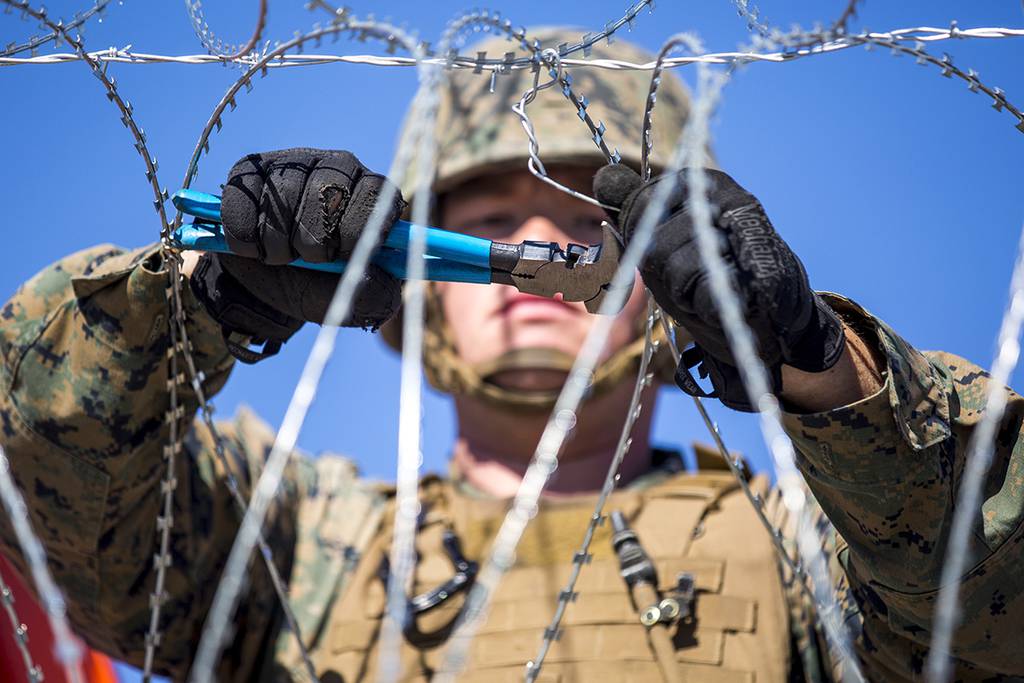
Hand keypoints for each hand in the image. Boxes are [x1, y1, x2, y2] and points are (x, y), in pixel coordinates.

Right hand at [190, 148, 405, 361]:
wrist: (266, 283)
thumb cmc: (318, 285)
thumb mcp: (351, 301)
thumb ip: (376, 295)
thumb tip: (378, 277)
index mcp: (372, 196)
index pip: (376, 195)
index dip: (354, 230)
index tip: (340, 256)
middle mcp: (337, 168)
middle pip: (326, 191)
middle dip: (312, 241)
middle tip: (308, 259)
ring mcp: (293, 163)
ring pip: (281, 195)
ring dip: (277, 243)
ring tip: (281, 256)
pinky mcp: (251, 169)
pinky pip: (242, 200)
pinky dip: (245, 237)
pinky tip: (255, 246)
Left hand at [593, 164, 844, 409]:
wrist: (766, 309)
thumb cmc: (707, 272)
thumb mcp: (660, 240)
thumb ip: (633, 210)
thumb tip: (603, 176)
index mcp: (694, 182)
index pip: (638, 209)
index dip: (640, 243)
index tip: (662, 257)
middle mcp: (719, 194)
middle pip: (653, 241)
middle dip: (664, 274)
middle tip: (689, 279)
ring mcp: (741, 225)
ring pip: (679, 266)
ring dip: (685, 292)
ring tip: (707, 288)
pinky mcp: (758, 260)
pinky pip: (706, 287)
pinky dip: (706, 304)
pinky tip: (720, 300)